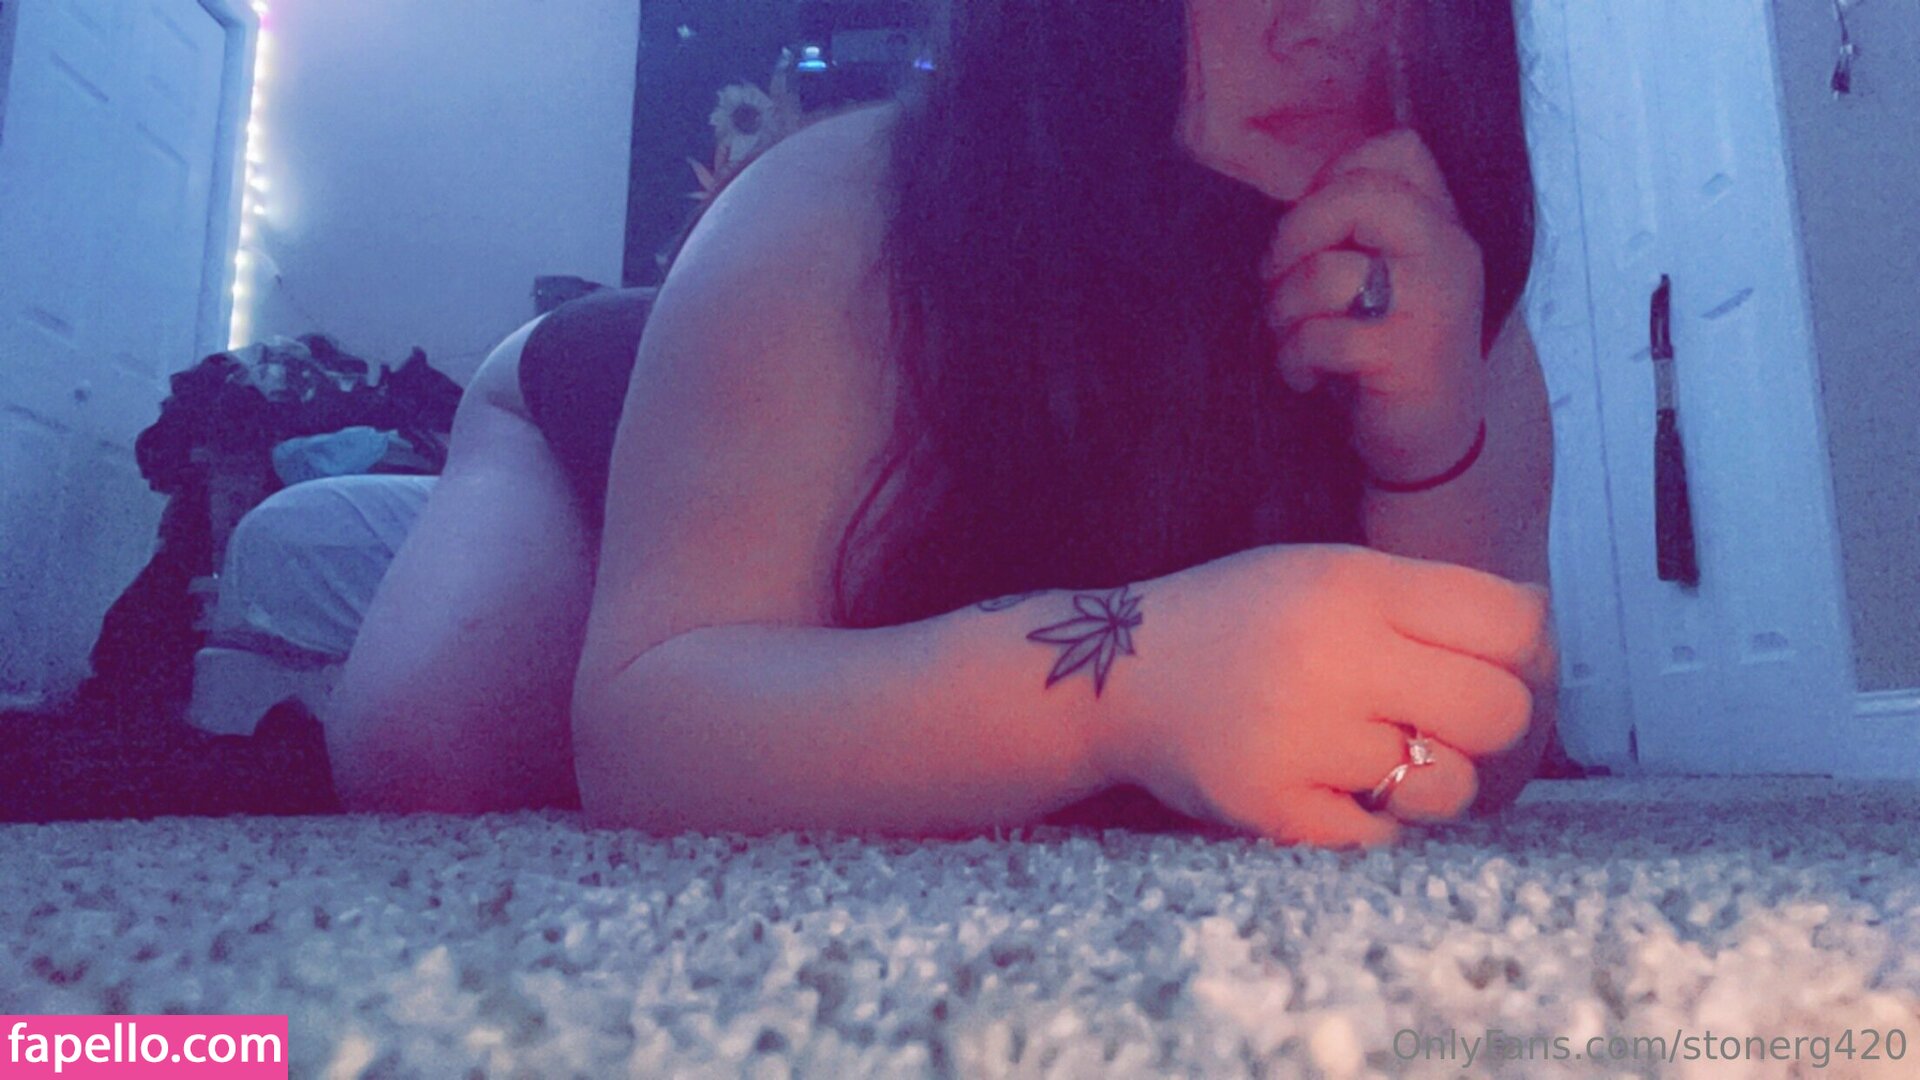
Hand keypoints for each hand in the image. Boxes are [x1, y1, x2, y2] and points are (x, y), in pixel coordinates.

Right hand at [1099, 544, 1553, 847]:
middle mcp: (1331, 654)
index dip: (1524, 654)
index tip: (1491, 669)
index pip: (1514, 622)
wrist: (1116, 677)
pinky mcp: (1272, 806)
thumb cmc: (1239, 622)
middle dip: (1491, 730)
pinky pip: (1383, 838)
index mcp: (1353, 585)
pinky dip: (1374, 823)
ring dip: (1433, 784)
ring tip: (1382, 761)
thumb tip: (1540, 647)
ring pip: (1451, 787)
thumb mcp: (1324, 572)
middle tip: (1443, 727)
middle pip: (1500, 712)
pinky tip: (1334, 789)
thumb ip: (1422, 600)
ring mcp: (1300, 736)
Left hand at [1262, 129, 1488, 484]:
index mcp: (1444, 223)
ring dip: (1282, 310)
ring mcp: (1434, 303)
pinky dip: (1293, 359)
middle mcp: (1450, 252)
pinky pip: (1319, 335)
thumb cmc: (1387, 351)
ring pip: (1324, 272)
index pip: (1395, 148)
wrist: (1432, 444)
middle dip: (1292, 237)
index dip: (1332, 179)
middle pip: (1354, 193)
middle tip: (1278, 280)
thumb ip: (1358, 226)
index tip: (1314, 233)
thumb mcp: (1385, 275)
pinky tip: (1304, 377)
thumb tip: (1287, 193)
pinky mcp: (1406, 356)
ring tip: (1291, 335)